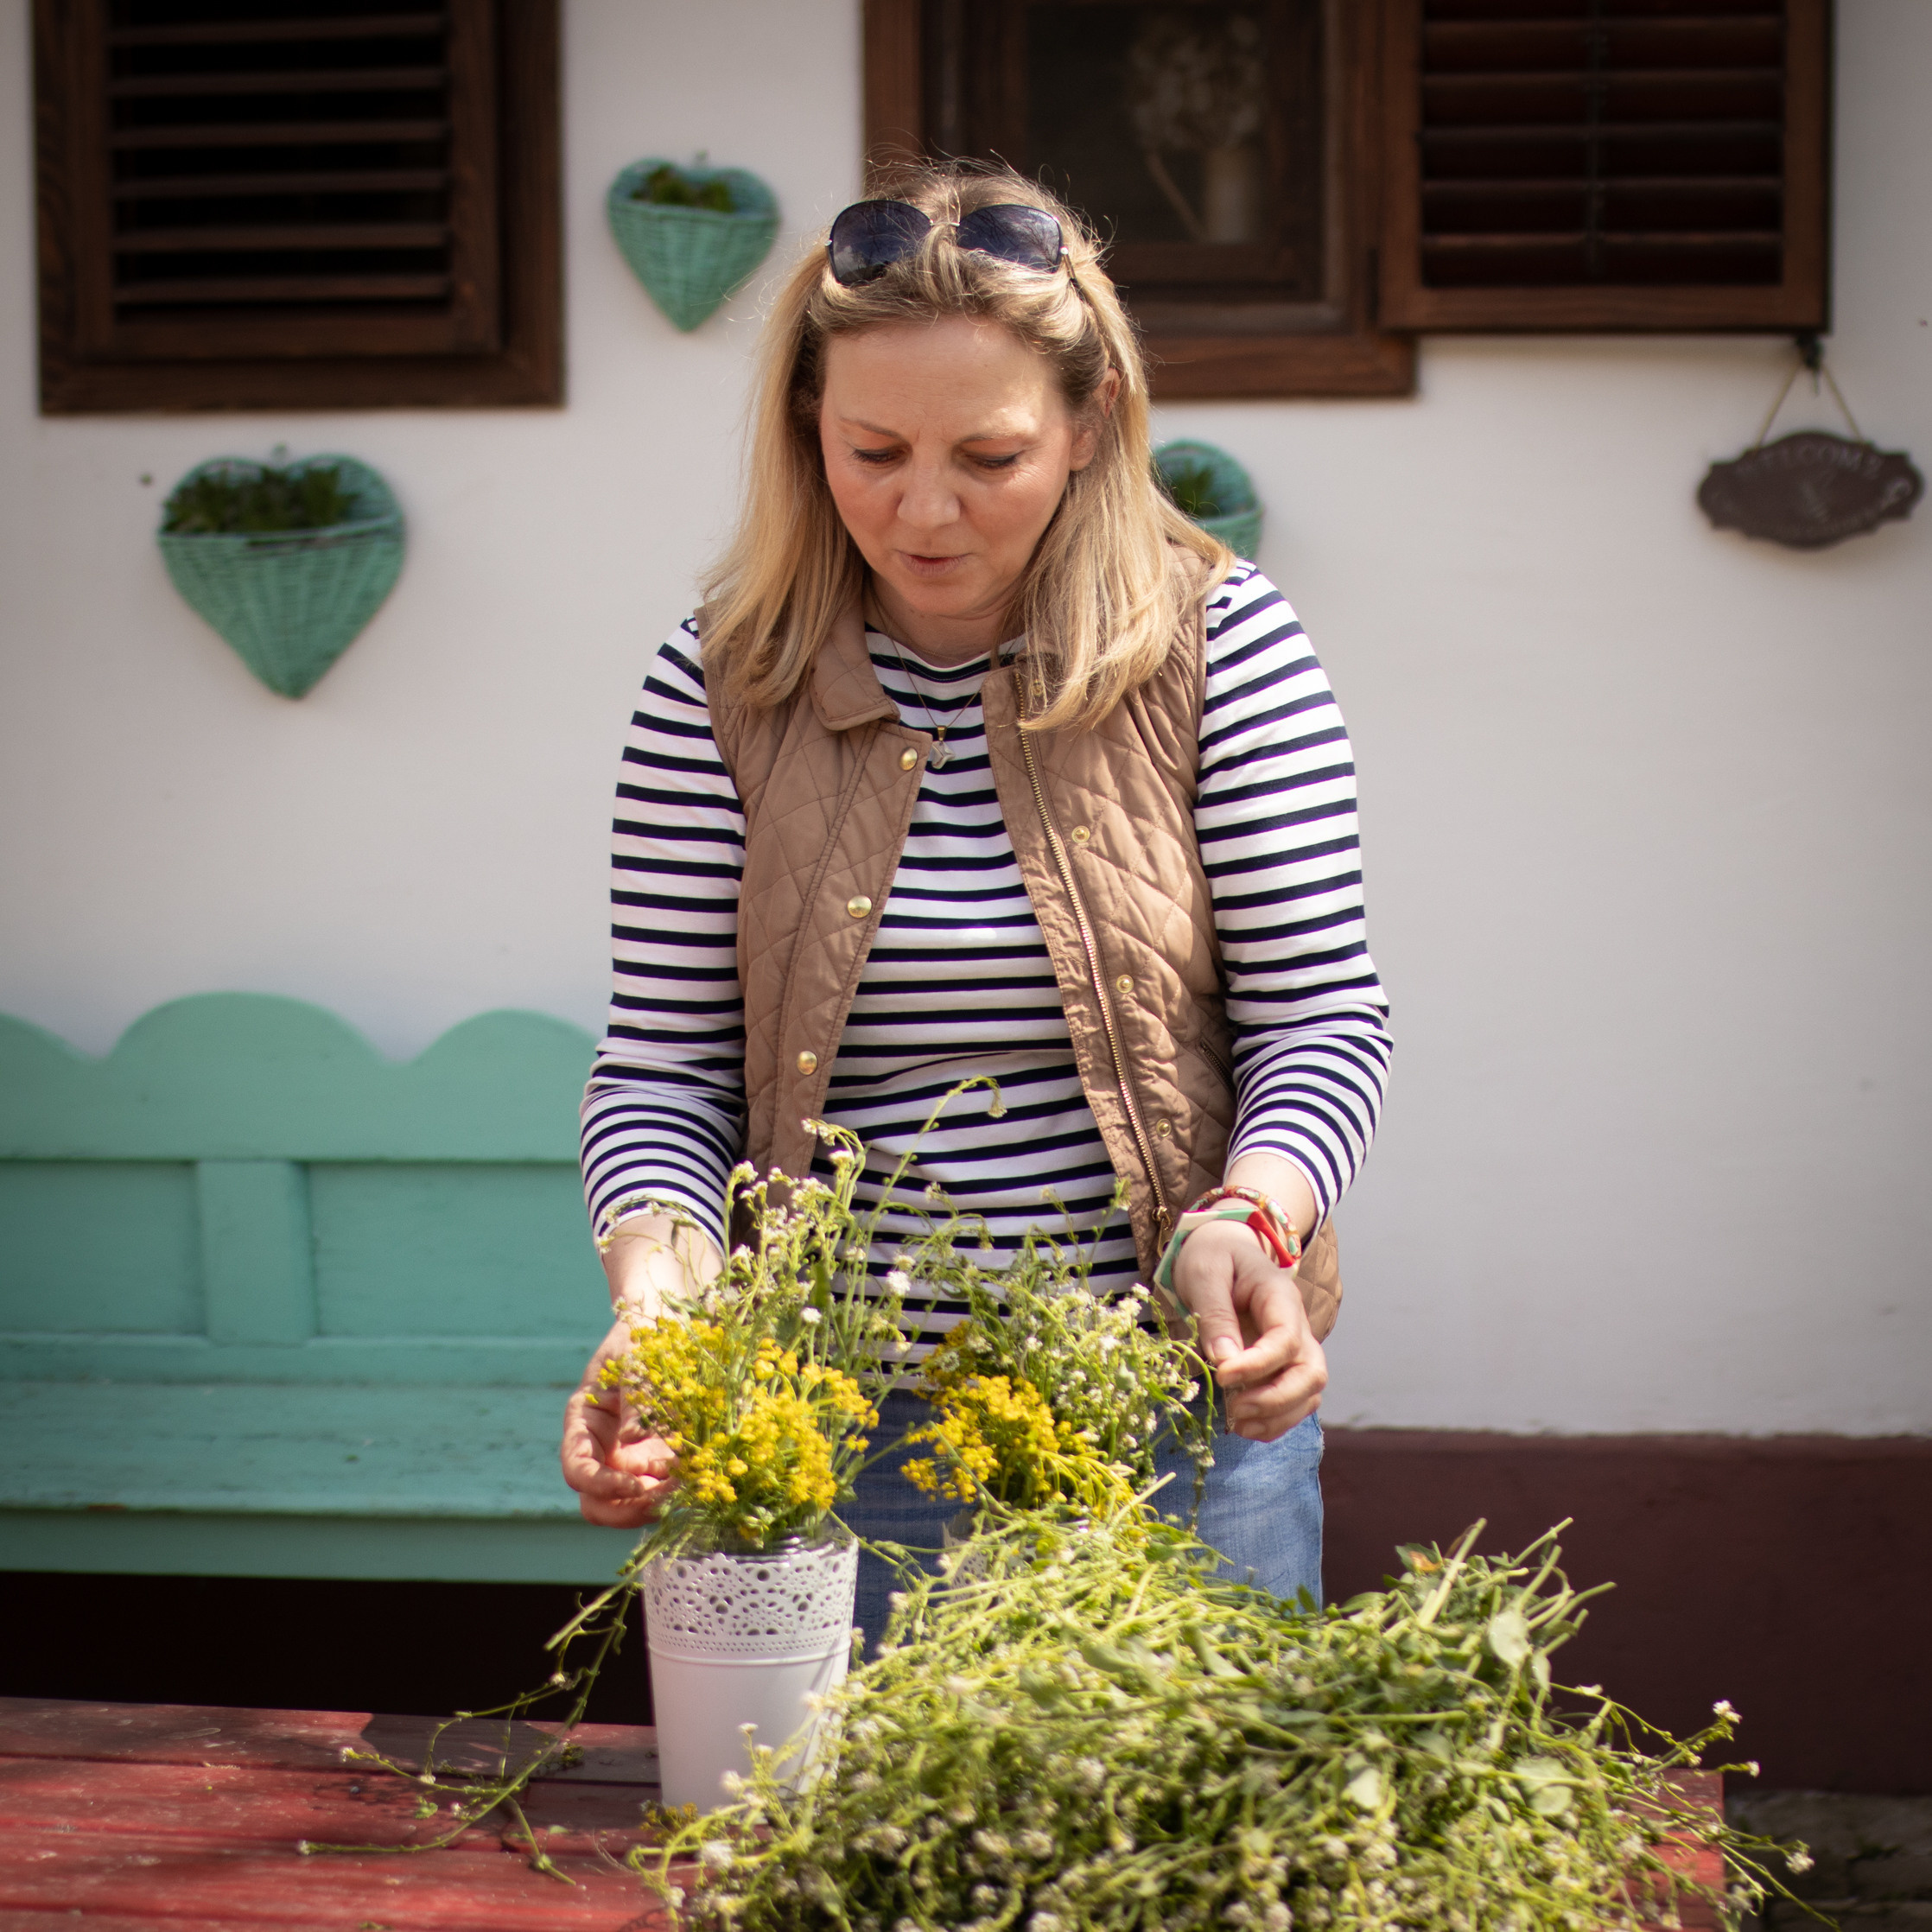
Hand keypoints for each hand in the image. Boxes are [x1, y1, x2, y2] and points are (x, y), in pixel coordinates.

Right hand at [560, 1311, 680, 1526]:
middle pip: (596, 1503)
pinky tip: (697, 1470)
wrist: (664, 1327)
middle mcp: (599, 1449)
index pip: (577, 1471)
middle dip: (629, 1509)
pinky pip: (657, 1489)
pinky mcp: (652, 1461)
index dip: (602, 1486)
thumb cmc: (642, 1339)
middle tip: (669, 1497)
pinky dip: (675, 1489)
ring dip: (655, 1504)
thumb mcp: (637, 1362)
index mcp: (583, 1424)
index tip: (638, 1484)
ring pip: (627, 1505)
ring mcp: (625, 1458)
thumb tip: (631, 1440)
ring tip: (690, 1484)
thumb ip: (635, 1400)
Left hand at [1172, 1218, 1326, 1441]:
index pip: (1286, 1339)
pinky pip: (1294, 1402)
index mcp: (1280, 1296)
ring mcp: (1294, 1348)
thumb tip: (1225, 1361)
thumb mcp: (1205, 1274)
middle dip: (1276, 1399)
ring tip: (1236, 1424)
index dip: (1258, 1365)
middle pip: (1311, 1372)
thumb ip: (1215, 1315)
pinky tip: (1243, 1426)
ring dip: (1277, 1416)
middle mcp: (1297, 1325)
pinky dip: (1274, 1422)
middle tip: (1234, 1409)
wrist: (1221, 1250)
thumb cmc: (1213, 1257)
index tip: (1222, 1375)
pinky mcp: (1282, 1367)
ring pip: (1308, 1393)